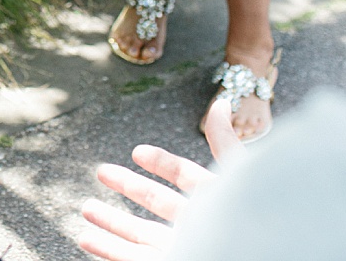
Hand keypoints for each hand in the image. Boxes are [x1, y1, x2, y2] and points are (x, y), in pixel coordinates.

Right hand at [78, 100, 242, 260]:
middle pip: (156, 202)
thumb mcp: (238, 174)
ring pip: (138, 233)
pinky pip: (130, 259)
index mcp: (216, 200)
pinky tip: (87, 238)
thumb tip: (222, 102)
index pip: (185, 176)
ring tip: (86, 208)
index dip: (161, 163)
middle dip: (128, 187)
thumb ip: (225, 142)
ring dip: (111, 221)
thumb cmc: (252, 217)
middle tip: (102, 172)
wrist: (258, 255)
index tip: (137, 152)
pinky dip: (107, 249)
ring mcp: (181, 248)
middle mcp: (197, 225)